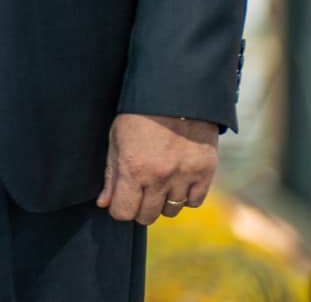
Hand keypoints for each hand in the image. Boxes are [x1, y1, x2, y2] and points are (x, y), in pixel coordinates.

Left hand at [97, 112, 218, 224]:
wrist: (176, 95)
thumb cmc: (139, 115)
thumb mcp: (117, 140)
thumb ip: (111, 175)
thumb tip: (105, 204)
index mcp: (133, 168)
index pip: (124, 212)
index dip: (120, 209)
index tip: (121, 201)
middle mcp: (159, 177)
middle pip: (147, 216)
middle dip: (140, 208)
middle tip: (140, 191)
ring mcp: (184, 176)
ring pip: (171, 211)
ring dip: (163, 202)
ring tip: (160, 183)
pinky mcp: (205, 172)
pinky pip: (194, 202)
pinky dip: (185, 196)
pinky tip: (178, 181)